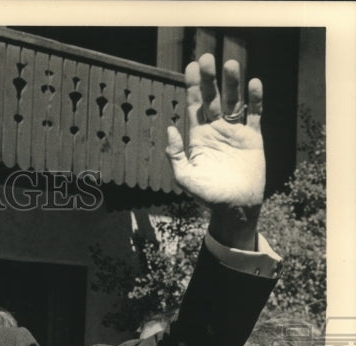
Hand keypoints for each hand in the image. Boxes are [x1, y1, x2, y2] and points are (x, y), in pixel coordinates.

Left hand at [166, 54, 264, 244]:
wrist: (234, 207)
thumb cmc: (207, 196)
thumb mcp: (185, 177)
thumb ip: (175, 154)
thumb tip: (170, 128)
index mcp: (198, 137)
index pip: (194, 106)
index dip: (192, 87)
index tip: (192, 67)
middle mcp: (216, 130)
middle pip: (212, 98)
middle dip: (209, 79)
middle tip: (207, 58)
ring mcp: (235, 132)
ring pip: (234, 102)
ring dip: (233, 83)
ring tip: (231, 64)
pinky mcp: (253, 138)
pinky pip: (254, 115)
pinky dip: (255, 100)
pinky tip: (254, 84)